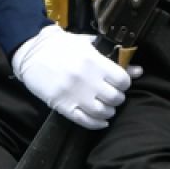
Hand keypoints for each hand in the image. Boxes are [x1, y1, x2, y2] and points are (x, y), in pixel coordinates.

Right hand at [10, 23, 137, 130]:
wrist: (31, 52)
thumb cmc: (61, 46)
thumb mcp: (88, 45)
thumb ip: (113, 57)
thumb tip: (138, 71)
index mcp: (94, 61)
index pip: (122, 80)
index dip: (124, 83)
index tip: (120, 82)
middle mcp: (86, 80)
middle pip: (115, 98)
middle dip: (117, 97)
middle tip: (112, 94)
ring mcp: (74, 94)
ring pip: (103, 112)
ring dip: (108, 111)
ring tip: (106, 106)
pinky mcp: (63, 106)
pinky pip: (85, 121)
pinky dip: (97, 123)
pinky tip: (100, 120)